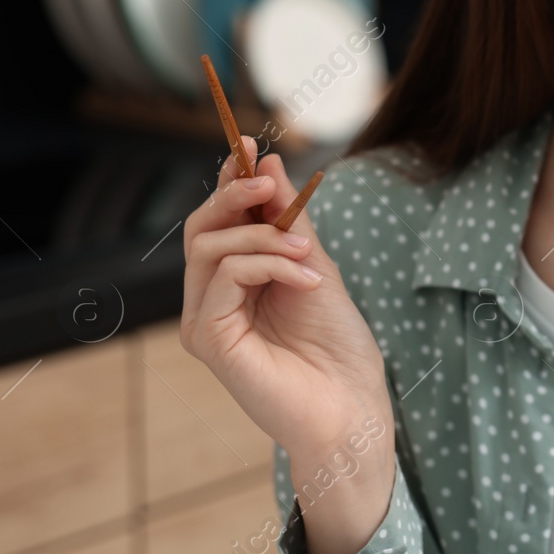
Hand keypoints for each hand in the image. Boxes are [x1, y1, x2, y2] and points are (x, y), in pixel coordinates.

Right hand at [180, 135, 390, 461]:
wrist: (352, 408)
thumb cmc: (338, 348)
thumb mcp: (317, 267)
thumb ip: (289, 222)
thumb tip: (267, 164)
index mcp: (235, 285)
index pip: (220, 223)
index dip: (230, 181)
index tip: (248, 145)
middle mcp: (211, 302)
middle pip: (201, 229)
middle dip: (234, 195)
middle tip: (268, 183)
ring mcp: (205, 322)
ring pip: (209, 248)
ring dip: (263, 236)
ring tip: (306, 252)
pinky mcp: (209, 339)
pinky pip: (226, 277)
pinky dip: (269, 264)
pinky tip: (307, 276)